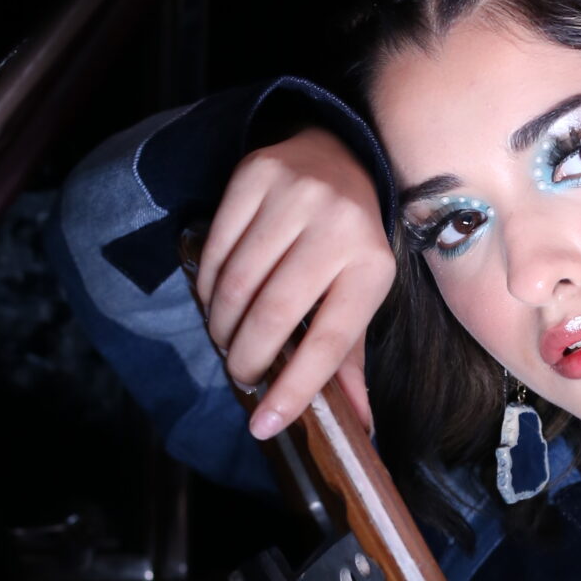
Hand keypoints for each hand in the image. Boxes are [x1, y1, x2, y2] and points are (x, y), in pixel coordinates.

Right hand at [195, 128, 396, 439]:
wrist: (338, 155)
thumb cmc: (351, 243)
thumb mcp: (361, 296)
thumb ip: (352, 360)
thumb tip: (358, 426)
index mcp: (372, 267)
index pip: (330, 343)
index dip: (295, 389)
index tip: (264, 425)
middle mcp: (337, 228)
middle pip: (274, 314)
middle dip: (247, 359)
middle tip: (241, 376)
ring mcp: (294, 197)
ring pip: (236, 283)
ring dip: (223, 325)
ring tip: (227, 340)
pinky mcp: (254, 175)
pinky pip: (215, 248)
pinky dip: (208, 287)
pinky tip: (216, 302)